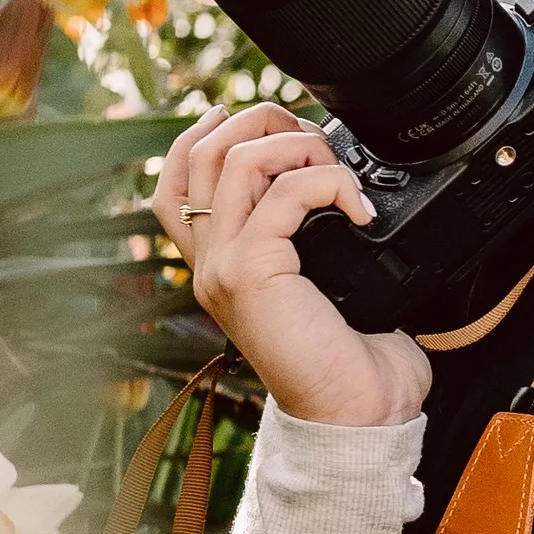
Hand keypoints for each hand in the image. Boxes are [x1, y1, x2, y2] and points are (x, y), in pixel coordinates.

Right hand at [154, 106, 429, 427]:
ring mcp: (223, 267)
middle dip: (260, 121)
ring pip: (235, 159)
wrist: (359, 413)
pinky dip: (329, 182)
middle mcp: (209, 264)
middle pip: (199, 152)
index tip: (257, 120)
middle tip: (313, 136)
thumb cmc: (350, 357)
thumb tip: (336, 185)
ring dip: (297, 143)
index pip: (174, 180)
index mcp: (218, 264)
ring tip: (337, 171)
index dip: (204, 131)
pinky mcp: (250, 272)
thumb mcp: (321, 284)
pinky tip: (358, 208)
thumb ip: (306, 236)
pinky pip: (285, 192)